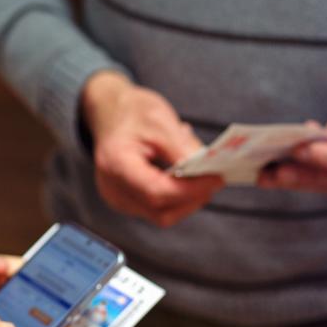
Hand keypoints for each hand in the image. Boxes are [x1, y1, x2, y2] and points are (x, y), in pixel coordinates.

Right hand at [81, 71, 223, 226]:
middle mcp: (112, 188)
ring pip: (162, 214)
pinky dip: (176, 196)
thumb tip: (208, 172)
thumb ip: (182, 148)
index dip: (190, 190)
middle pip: (160, 210)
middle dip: (192, 197)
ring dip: (186, 198)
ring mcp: (117, 198)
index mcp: (116, 164)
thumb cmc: (133, 112)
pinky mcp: (126, 201)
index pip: (156, 191)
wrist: (110, 112)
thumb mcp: (160, 120)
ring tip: (196, 171)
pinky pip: (157, 209)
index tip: (216, 178)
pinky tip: (180, 174)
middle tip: (214, 178)